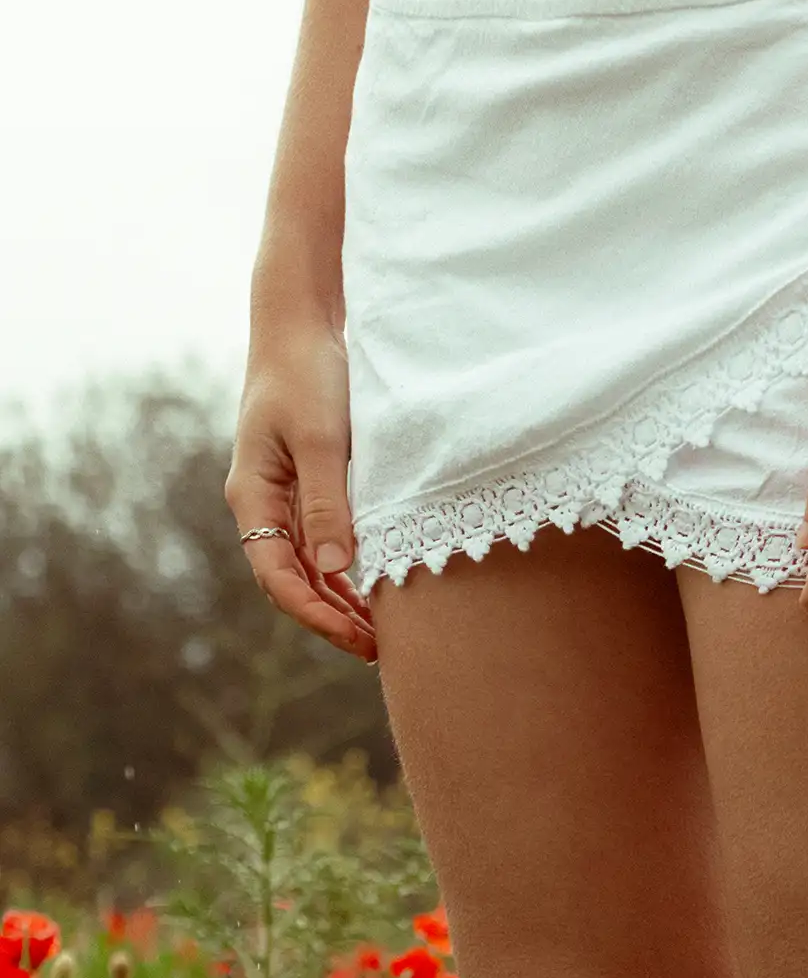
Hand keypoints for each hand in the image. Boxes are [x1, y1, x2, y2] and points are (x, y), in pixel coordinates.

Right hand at [225, 322, 377, 663]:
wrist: (302, 326)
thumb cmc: (307, 374)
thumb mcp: (320, 439)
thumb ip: (328, 503)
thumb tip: (337, 568)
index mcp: (254, 495)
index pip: (277, 575)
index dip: (315, 614)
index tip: (355, 639)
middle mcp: (265, 504)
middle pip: (293, 580)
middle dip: (331, 619)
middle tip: (379, 652)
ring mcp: (286, 496)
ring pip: (311, 566)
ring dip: (342, 601)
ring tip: (384, 634)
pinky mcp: (311, 485)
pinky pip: (326, 542)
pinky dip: (349, 571)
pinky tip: (378, 590)